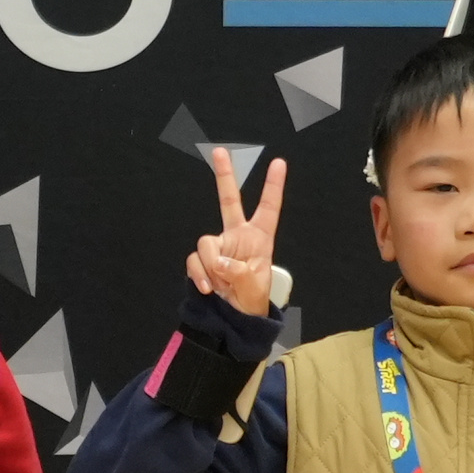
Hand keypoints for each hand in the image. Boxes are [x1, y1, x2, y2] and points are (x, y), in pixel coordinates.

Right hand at [188, 144, 284, 306]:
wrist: (233, 320)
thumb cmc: (251, 303)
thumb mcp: (255, 290)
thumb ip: (241, 274)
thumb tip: (221, 263)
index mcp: (260, 238)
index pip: (268, 208)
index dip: (273, 187)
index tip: (279, 163)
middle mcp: (238, 237)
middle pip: (229, 200)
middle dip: (225, 176)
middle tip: (220, 151)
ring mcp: (218, 248)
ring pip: (206, 242)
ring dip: (211, 266)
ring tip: (221, 285)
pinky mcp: (202, 260)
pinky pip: (194, 261)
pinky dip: (199, 275)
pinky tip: (209, 289)